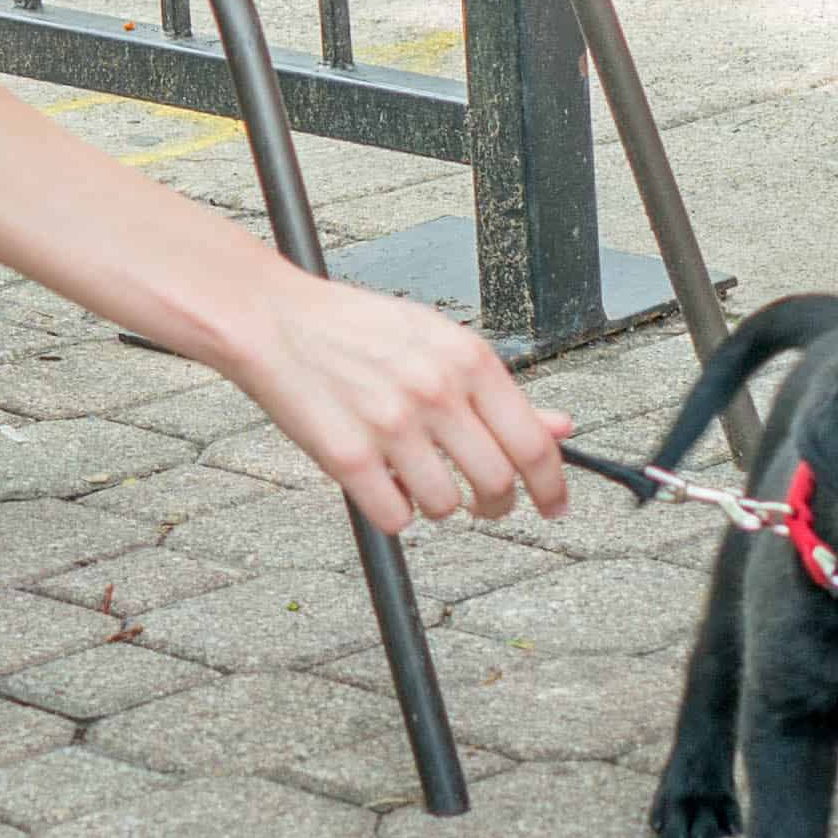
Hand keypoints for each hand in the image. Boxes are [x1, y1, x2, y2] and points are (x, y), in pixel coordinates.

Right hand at [222, 274, 576, 536]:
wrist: (276, 320)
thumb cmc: (358, 330)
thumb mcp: (439, 342)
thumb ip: (499, 391)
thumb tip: (561, 428)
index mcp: (467, 360)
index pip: (533, 443)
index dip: (552, 486)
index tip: (554, 506)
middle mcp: (435, 392)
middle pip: (497, 483)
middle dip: (497, 505)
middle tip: (487, 505)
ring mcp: (390, 426)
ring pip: (446, 507)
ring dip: (440, 507)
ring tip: (419, 481)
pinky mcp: (347, 458)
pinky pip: (395, 517)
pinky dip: (394, 512)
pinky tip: (383, 485)